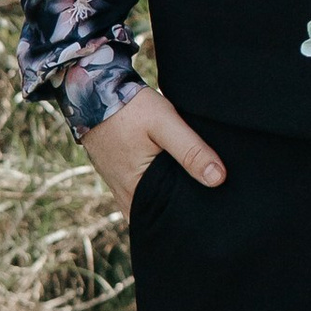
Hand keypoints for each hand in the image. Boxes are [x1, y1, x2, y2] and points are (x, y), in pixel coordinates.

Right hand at [83, 86, 226, 221]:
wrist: (93, 92)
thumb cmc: (129, 108)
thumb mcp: (165, 124)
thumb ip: (191, 150)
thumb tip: (218, 179)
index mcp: (136, 190)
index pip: (167, 217)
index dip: (190, 214)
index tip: (212, 211)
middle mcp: (125, 194)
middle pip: (159, 211)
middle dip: (180, 208)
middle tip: (210, 202)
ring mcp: (119, 185)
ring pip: (150, 201)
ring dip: (167, 197)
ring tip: (195, 188)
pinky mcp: (118, 174)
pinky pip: (141, 190)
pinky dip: (157, 187)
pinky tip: (173, 175)